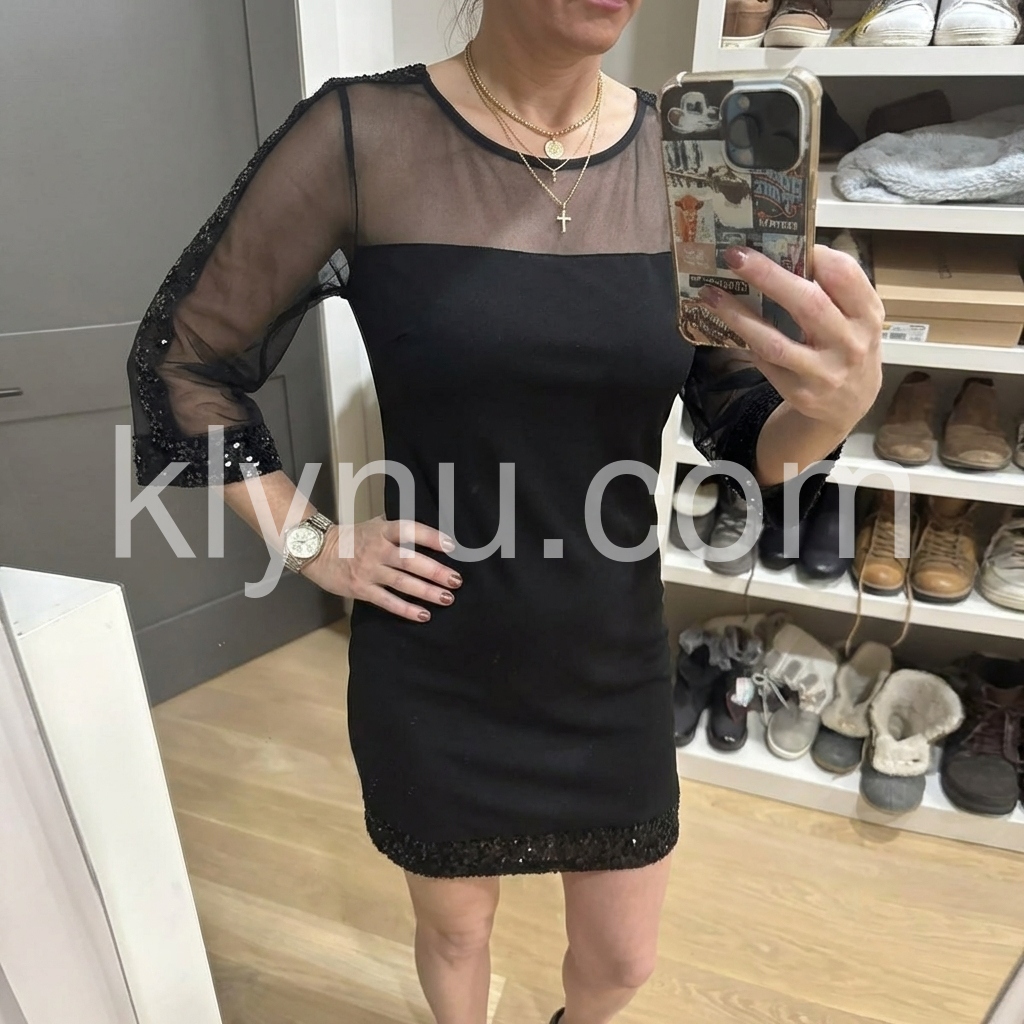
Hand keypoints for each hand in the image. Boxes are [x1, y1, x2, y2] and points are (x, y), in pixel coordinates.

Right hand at [302, 516, 461, 622]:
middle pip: (409, 561)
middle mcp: (377, 550)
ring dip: (427, 591)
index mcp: (382, 530)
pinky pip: (387, 601)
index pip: (408, 530)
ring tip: (447, 598)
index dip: (429, 536)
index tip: (450, 545)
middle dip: (435, 571)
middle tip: (456, 580)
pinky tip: (424, 615)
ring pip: (402, 583)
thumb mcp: (374, 524)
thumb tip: (429, 531)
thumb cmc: (353, 537)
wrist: (319, 552)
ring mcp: (369, 571)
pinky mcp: (361, 589)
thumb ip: (397, 527)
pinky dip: (406, 609)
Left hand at [699, 244, 882, 435]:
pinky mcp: (799, 393)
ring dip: (739, 316)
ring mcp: (823, 373)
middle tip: (735, 256)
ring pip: (775, 342)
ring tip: (712, 294)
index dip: (816, 255)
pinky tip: (724, 323)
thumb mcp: (857, 318)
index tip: (785, 239)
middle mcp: (849, 344)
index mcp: (868, 315)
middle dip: (767, 276)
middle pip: (807, 304)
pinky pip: (764, 362)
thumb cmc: (848, 347)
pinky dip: (744, 340)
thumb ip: (835, 290)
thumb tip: (785, 253)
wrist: (850, 406)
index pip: (846, 276)